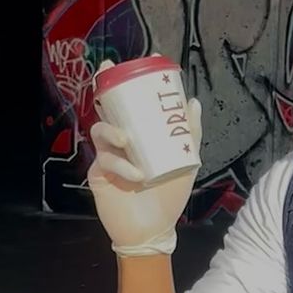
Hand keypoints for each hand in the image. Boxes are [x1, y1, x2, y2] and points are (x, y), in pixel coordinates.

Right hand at [87, 78, 202, 257]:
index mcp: (143, 136)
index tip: (140, 61)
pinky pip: (105, 160)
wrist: (152, 231)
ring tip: (128, 141)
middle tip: (109, 71)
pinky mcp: (99, 173)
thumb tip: (193, 102)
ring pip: (102, 130)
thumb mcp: (186, 164)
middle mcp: (123, 142)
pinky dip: (121, 165)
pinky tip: (136, 174)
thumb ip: (190, 135)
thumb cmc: (169, 198)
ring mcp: (109, 156)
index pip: (134, 103)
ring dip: (113, 131)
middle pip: (109, 107)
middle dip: (107, 87)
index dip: (133, 81)